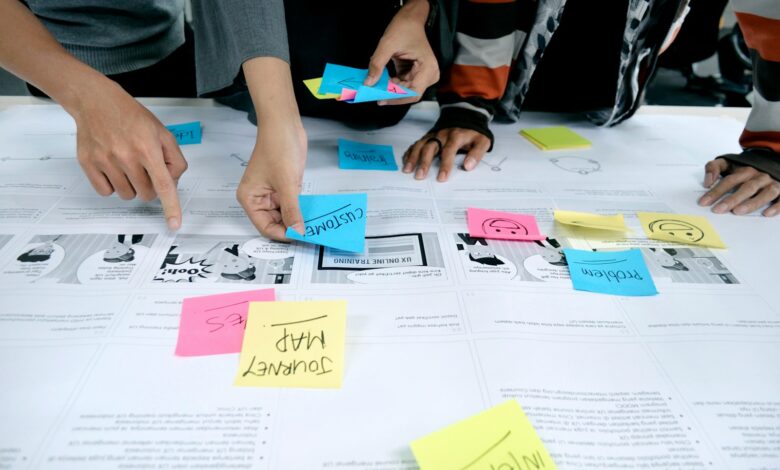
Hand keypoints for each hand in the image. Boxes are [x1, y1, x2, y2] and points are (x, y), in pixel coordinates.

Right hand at [72, 79, 186, 229]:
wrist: (96, 102)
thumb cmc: (131, 116)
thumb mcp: (162, 132)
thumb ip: (174, 159)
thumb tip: (172, 183)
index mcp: (148, 148)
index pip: (163, 184)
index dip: (171, 207)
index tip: (174, 224)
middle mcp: (126, 156)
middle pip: (146, 194)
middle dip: (150, 187)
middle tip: (145, 169)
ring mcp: (105, 161)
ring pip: (127, 195)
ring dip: (131, 186)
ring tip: (128, 165)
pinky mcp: (88, 164)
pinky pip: (106, 192)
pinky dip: (112, 186)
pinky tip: (113, 168)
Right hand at [237, 121, 306, 240]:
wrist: (284, 125)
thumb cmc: (278, 148)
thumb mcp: (286, 184)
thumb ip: (292, 210)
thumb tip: (298, 232)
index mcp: (250, 199)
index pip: (265, 226)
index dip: (281, 234)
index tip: (300, 238)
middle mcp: (259, 198)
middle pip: (275, 223)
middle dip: (291, 228)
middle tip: (310, 235)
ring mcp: (272, 193)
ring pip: (285, 215)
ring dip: (298, 220)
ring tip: (314, 227)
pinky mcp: (284, 187)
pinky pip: (292, 204)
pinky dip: (301, 210)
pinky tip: (313, 215)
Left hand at [363, 0, 438, 104]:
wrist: (410, 19)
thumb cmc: (404, 28)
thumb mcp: (387, 45)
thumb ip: (377, 64)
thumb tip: (368, 83)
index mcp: (427, 69)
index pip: (413, 93)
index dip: (397, 99)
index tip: (381, 99)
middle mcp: (429, 75)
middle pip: (409, 94)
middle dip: (392, 94)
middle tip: (374, 93)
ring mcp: (423, 76)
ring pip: (405, 91)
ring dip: (390, 90)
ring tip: (376, 86)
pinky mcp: (415, 75)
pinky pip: (403, 85)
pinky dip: (392, 85)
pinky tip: (382, 81)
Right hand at [403, 128, 491, 180]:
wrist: (466, 115)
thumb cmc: (473, 133)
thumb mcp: (482, 141)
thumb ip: (477, 154)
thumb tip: (468, 166)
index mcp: (456, 136)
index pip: (449, 150)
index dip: (445, 165)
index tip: (442, 178)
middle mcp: (442, 135)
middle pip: (430, 148)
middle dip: (424, 163)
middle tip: (420, 176)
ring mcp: (433, 135)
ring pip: (420, 145)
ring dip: (413, 158)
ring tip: (407, 170)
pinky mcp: (427, 136)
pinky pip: (416, 143)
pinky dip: (409, 152)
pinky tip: (405, 162)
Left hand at [699, 158, 779, 216]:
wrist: (771, 161)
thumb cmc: (745, 168)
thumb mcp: (728, 163)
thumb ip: (714, 167)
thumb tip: (707, 181)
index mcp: (744, 171)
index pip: (729, 181)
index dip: (715, 192)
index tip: (703, 202)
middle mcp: (759, 176)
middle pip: (746, 188)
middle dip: (731, 199)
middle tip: (718, 210)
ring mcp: (772, 183)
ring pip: (765, 193)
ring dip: (752, 203)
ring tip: (738, 212)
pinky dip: (777, 206)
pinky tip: (767, 214)